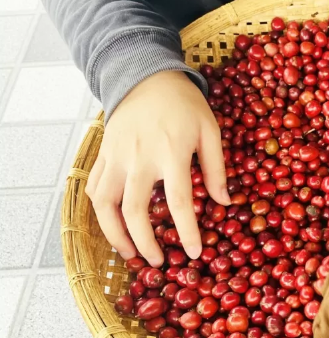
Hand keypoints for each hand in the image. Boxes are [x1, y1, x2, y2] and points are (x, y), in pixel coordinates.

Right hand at [86, 71, 228, 266]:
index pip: (178, 201)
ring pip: (105, 204)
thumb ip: (216, 167)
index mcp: (171, 152)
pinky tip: (112, 226)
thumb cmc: (184, 104)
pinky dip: (99, 212)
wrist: (146, 75)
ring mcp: (115, 157)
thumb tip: (225, 202)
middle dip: (145, 242)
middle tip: (158, 262)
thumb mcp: (210, 130)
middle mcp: (139, 158)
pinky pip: (93, 188)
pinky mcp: (102, 154)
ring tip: (129, 253)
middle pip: (135, 210)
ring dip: (114, 234)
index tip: (193, 253)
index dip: (187, 230)